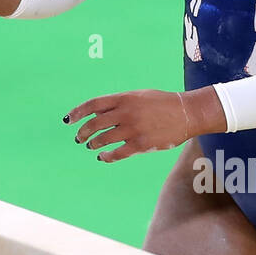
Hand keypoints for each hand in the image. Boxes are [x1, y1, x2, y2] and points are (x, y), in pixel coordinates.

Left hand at [64, 86, 224, 161]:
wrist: (186, 113)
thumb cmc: (162, 103)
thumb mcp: (139, 96)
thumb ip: (119, 104)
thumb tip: (97, 114)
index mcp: (124, 98)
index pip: (93, 105)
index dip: (77, 112)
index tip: (69, 120)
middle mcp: (126, 113)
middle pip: (95, 124)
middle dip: (83, 132)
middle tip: (79, 138)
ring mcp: (133, 129)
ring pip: (104, 140)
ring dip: (94, 144)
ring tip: (91, 146)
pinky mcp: (142, 144)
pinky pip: (118, 153)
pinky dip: (107, 157)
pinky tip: (103, 157)